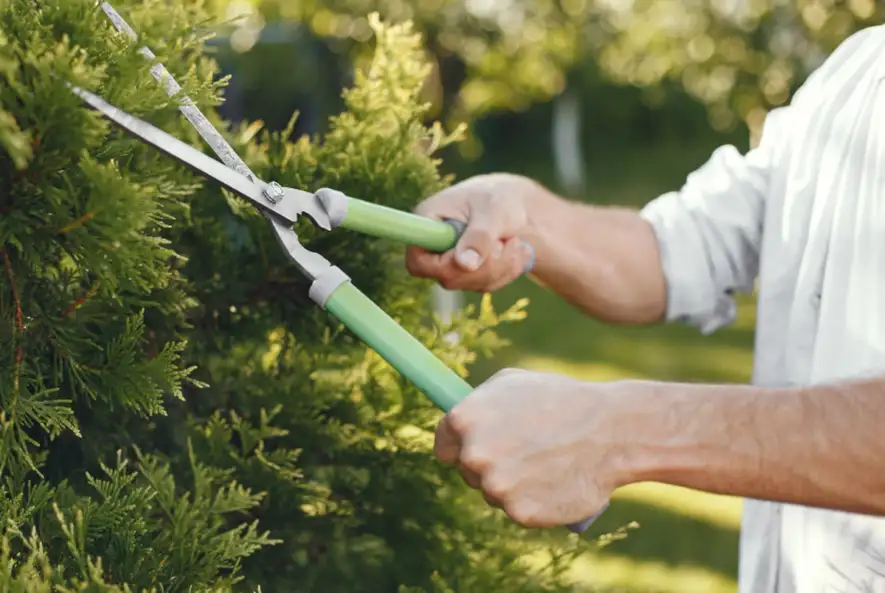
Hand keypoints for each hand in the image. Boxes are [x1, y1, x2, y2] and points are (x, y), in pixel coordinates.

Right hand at [406, 173, 546, 291]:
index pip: (417, 261)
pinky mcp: (468, 273)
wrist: (514, 203)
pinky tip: (518, 250)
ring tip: (515, 240)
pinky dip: (508, 270)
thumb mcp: (492, 210)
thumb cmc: (498, 197)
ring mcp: (450, 263)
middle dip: (486, 264)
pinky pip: (487, 285)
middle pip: (449, 277)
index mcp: (427, 221)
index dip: (443, 266)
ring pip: (472, 283)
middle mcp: (433, 246)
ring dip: (502, 266)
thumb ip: (479, 236)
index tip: (473, 254)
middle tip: (507, 241)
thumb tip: (466, 265)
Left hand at [434, 369, 641, 527]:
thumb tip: (460, 421)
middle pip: (467, 471)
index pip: (443, 445)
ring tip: (544, 464)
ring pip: (493, 492)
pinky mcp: (520, 513)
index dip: (459, 447)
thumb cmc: (561, 400)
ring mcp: (496, 486)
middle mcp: (474, 455)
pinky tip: (551, 483)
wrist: (610, 431)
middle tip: (522, 453)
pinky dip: (532, 502)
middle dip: (489, 465)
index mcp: (465, 419)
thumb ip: (479, 403)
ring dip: (511, 485)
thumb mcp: (512, 383)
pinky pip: (518, 510)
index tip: (475, 449)